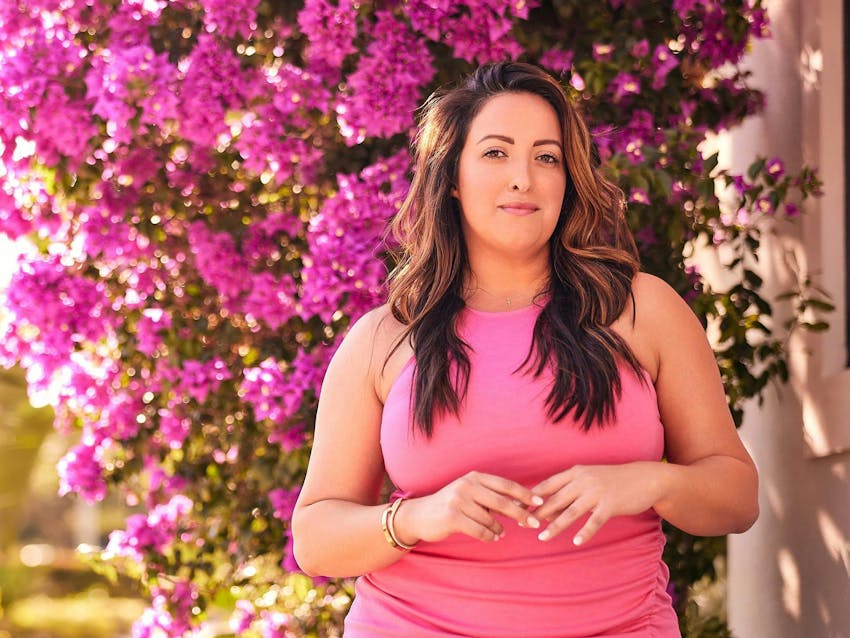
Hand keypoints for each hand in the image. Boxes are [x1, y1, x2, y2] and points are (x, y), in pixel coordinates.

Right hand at [395, 471, 544, 544]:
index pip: (505, 484)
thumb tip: (521, 506)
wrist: (420, 515)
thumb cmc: (450, 505)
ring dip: (499, 529)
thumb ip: (491, 497)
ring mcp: (458, 500)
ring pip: (491, 519)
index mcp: (474, 477)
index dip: (524, 493)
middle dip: (521, 513)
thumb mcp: (469, 494)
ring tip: (500, 533)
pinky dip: (490, 536)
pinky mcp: (452, 516)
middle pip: (502, 501)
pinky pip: (481, 531)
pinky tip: (492, 537)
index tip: (540, 501)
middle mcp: (467, 485)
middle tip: (534, 523)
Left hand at [531, 462, 666, 544]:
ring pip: (570, 512)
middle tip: (522, 525)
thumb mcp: (588, 480)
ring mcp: (597, 492)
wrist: (644, 478)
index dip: (531, 497)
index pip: (547, 485)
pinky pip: (594, 521)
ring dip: (555, 526)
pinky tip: (575, 542)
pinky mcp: (610, 504)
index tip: (515, 506)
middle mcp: (583, 480)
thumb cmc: (612, 481)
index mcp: (575, 472)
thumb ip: (568, 491)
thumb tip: (546, 509)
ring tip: (542, 538)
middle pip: (555, 499)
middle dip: (537, 513)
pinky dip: (584, 532)